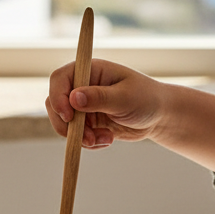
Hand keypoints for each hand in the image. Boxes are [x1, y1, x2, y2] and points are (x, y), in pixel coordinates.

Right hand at [45, 59, 162, 148]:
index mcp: (90, 71)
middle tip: (87, 138)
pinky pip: (76, 136)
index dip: (57, 96)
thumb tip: (73, 98)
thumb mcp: (125, 97)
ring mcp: (83, 106)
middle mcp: (82, 87)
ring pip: (64, 124)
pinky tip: (107, 140)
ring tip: (104, 139)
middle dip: (68, 125)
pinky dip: (88, 142)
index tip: (68, 116)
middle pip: (56, 104)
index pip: (60, 79)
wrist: (158, 116)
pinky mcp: (87, 122)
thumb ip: (100, 98)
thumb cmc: (147, 98)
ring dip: (80, 137)